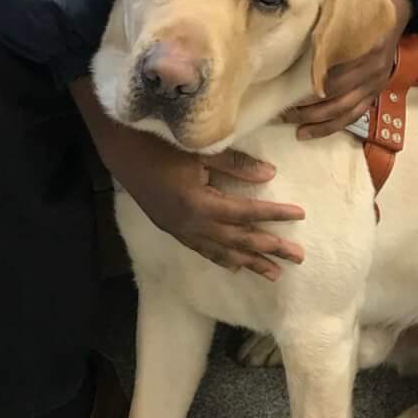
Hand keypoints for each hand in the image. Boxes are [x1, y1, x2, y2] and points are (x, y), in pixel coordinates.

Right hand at [72, 85, 303, 279]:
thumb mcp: (200, 150)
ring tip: (274, 274)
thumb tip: (269, 175)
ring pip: (221, 251)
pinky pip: (201, 249)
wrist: (119, 149)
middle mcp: (190, 224)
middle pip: (237, 239)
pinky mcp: (171, 228)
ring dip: (249, 262)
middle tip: (297, 258)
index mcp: (198, 203)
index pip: (245, 212)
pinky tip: (235, 265)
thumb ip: (235, 164)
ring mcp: (179, 229)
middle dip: (269, 249)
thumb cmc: (159, 143)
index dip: (274, 214)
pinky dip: (221, 258)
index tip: (299, 214)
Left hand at [285, 0, 413, 139]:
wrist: (399, 7)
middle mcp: (372, 67)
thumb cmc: (364, 4)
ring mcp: (376, 82)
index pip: (334, 68)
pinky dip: (330, 127)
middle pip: (337, 93)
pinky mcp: (375, 92)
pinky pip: (352, 115)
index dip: (310, 79)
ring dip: (316, 120)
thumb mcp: (348, 3)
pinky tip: (308, 133)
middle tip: (282, 109)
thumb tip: (293, 26)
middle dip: (307, 105)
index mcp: (366, 44)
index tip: (284, 84)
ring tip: (292, 125)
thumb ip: (327, 18)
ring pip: (343, 109)